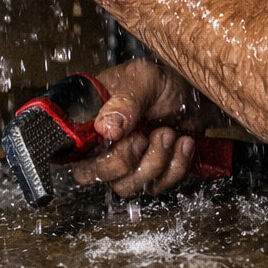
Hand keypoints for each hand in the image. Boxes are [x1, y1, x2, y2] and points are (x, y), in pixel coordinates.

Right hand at [70, 59, 225, 196]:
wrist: (196, 95)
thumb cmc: (164, 83)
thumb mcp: (144, 81)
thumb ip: (125, 102)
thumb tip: (106, 128)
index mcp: (90, 119)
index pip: (71, 150)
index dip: (94, 151)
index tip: (120, 136)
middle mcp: (102, 144)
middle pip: (93, 175)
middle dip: (125, 160)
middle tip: (145, 136)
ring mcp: (126, 161)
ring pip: (125, 186)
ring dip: (154, 162)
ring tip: (169, 134)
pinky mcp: (150, 174)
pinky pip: (155, 187)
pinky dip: (175, 167)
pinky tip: (183, 142)